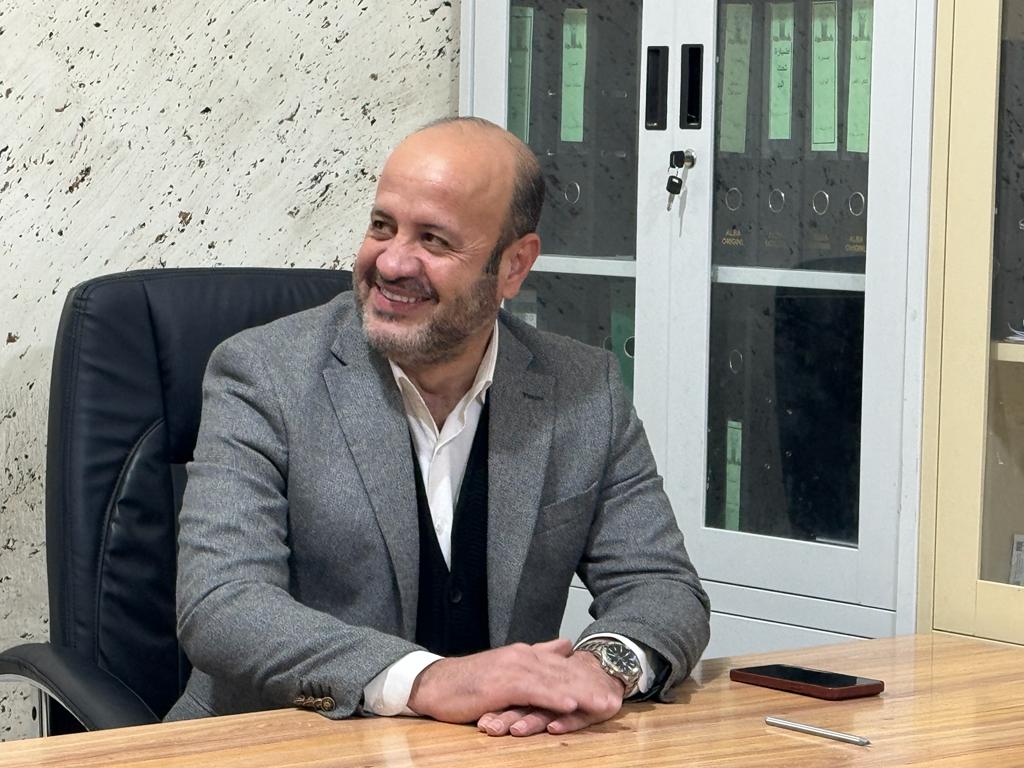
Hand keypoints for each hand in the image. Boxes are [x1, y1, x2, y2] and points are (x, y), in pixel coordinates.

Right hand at [407, 639, 619, 725]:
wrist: (434, 684)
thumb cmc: (468, 683)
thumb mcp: (506, 668)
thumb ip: (536, 656)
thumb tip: (565, 645)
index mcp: (525, 654)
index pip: (563, 667)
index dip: (587, 678)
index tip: (610, 688)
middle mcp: (522, 657)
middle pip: (564, 673)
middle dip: (591, 686)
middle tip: (616, 699)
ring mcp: (512, 669)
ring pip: (553, 682)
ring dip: (580, 694)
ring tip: (602, 704)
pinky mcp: (501, 684)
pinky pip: (533, 691)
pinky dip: (553, 697)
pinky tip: (570, 704)